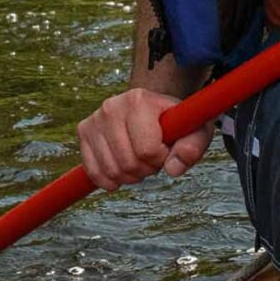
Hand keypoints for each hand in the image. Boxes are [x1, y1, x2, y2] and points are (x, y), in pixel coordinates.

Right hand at [77, 87, 214, 192]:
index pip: (147, 150)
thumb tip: (172, 169)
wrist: (152, 108)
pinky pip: (93, 172)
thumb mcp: (195, 130)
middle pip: (128, 163)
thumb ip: (193, 147)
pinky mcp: (84, 131)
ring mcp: (95, 119)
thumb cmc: (177, 122)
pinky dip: (109, 180)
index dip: (161, 158)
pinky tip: (122, 171)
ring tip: (140, 158)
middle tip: (153, 157)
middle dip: (146, 169)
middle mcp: (111, 106)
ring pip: (111, 171)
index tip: (166, 148)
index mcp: (138, 100)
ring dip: (130, 176)